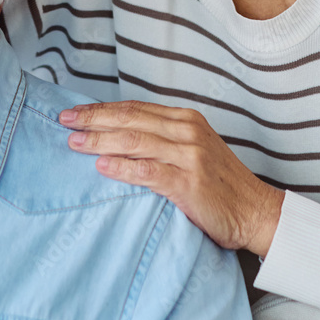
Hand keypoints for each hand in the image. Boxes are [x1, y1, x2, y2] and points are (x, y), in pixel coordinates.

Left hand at [59, 101, 284, 254]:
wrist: (255, 212)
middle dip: (94, 119)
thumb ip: (161, 140)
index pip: (134, 108)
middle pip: (130, 119)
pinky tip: (101, 167)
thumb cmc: (219, 185)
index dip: (102, 109)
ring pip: (134, 141)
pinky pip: (148, 172)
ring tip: (74, 142)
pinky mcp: (189, 183)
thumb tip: (115, 138)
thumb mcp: (192, 150)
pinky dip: (122, 167)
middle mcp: (187, 131)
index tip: (75, 112)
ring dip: (100, 141)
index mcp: (186, 119)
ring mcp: (189, 156)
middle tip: (64, 120)